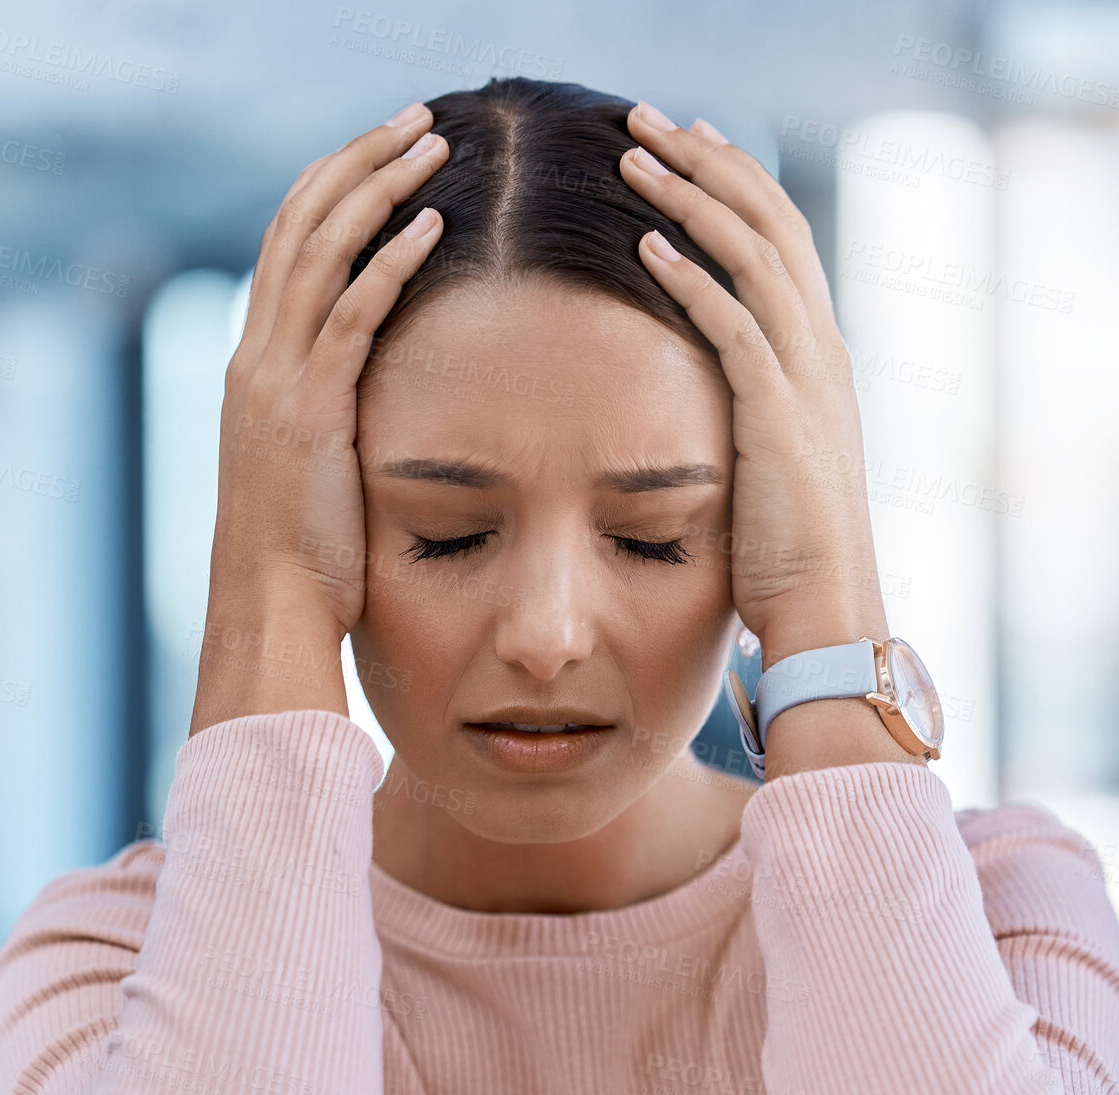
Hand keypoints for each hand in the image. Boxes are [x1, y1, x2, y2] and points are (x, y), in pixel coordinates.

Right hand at [209, 102, 448, 640]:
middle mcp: (256, 357)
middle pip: (301, 224)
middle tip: (417, 121)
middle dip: (359, 160)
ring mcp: (276, 380)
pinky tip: (432, 225)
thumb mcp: (312, 468)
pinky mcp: (309, 410)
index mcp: (256, 365)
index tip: (387, 152)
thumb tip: (376, 402)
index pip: (290, 245)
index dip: (336, 187)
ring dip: (379, 188)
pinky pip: (351, 315)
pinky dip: (390, 262)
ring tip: (434, 145)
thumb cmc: (303, 556)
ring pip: (322, 251)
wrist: (270, 606)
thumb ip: (331, 417)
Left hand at [618, 103, 890, 668]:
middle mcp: (823, 351)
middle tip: (647, 121)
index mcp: (820, 356)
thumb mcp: (768, 462)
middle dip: (709, 161)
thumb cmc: (784, 552)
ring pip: (754, 256)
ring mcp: (807, 380)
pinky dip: (693, 280)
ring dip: (692, 199)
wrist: (825, 609)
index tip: (683, 146)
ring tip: (633, 158)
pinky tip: (646, 246)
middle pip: (771, 222)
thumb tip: (693, 396)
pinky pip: (735, 326)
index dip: (734, 183)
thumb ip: (743, 412)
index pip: (781, 240)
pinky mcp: (780, 416)